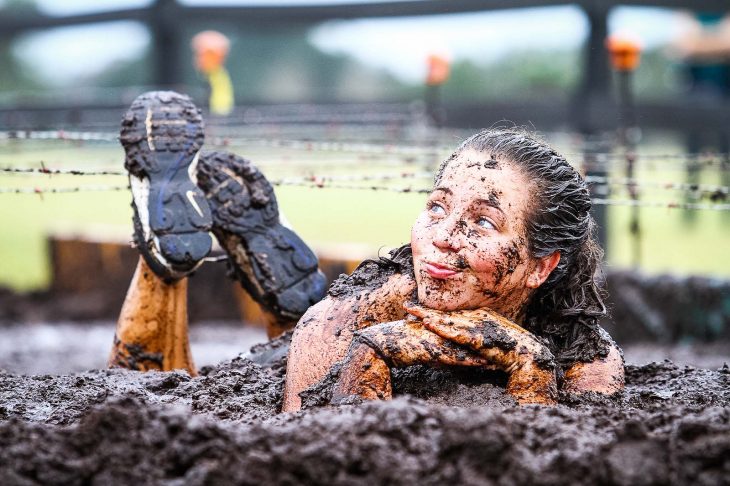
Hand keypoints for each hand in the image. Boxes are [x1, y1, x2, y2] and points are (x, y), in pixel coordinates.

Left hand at [404, 302, 557, 404]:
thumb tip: (467, 339)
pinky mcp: (479, 337)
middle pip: (446, 312)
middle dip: (425, 309)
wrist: (528, 355)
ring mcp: (478, 325)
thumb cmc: (511, 349)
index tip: (417, 308)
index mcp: (481, 315)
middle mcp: (478, 316)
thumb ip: (479, 335)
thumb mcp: (493, 338)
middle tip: (405, 306)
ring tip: (412, 313)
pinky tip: (429, 325)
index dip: (434, 310)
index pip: (453, 312)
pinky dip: (442, 328)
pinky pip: (456, 332)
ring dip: (429, 316)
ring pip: (448, 320)